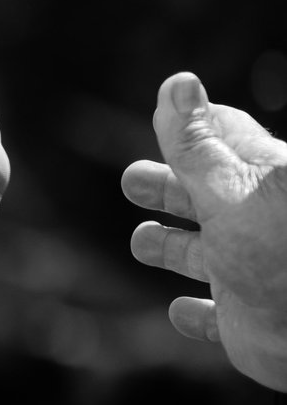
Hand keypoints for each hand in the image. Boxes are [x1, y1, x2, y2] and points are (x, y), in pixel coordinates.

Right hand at [125, 72, 286, 390]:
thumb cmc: (278, 254)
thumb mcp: (230, 190)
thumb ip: (196, 145)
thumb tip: (177, 83)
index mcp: (260, 182)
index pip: (224, 139)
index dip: (192, 129)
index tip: (164, 119)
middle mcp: (255, 224)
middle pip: (204, 197)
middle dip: (167, 188)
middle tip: (133, 181)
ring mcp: (251, 273)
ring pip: (203, 255)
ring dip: (171, 247)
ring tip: (142, 240)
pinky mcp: (247, 321)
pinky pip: (217, 316)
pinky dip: (197, 314)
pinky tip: (183, 311)